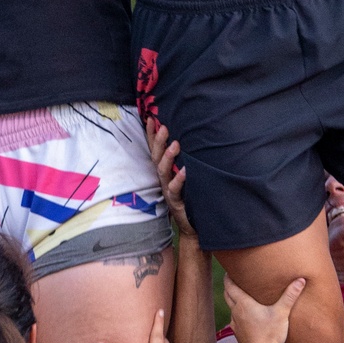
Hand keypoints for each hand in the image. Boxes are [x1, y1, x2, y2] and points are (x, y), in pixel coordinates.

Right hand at [146, 120, 195, 239]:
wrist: (192, 224)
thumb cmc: (189, 195)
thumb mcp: (183, 174)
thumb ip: (182, 159)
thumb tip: (185, 136)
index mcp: (164, 170)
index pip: (155, 149)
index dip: (151, 134)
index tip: (151, 118)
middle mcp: (163, 178)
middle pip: (156, 157)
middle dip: (158, 142)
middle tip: (164, 127)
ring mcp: (168, 190)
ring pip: (163, 172)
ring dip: (168, 158)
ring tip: (175, 145)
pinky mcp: (176, 202)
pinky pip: (176, 190)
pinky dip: (179, 180)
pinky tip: (185, 171)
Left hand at [224, 274, 305, 342]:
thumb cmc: (270, 333)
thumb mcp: (282, 312)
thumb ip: (290, 295)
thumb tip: (300, 280)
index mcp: (243, 303)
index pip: (229, 286)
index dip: (228, 276)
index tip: (229, 269)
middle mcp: (236, 311)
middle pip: (227, 294)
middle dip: (229, 285)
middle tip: (233, 278)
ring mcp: (235, 323)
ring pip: (230, 307)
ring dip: (233, 300)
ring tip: (241, 295)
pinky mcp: (237, 333)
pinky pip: (234, 319)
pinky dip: (237, 313)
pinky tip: (245, 315)